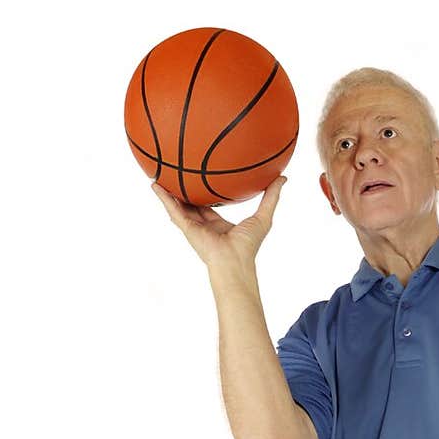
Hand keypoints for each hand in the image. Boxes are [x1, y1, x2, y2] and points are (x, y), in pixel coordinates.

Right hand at [149, 175, 286, 269]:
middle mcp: (204, 226)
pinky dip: (163, 198)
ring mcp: (194, 228)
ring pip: (178, 206)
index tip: (201, 180)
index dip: (205, 194)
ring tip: (158, 175)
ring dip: (168, 193)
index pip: (209, 207)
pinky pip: (173, 210)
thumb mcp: (263, 217)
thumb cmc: (248, 246)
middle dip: (184, 192)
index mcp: (219, 226)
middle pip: (191, 205)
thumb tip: (283, 178)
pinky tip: (154, 185)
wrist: (234, 263)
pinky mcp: (187, 229)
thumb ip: (271, 197)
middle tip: (177, 174)